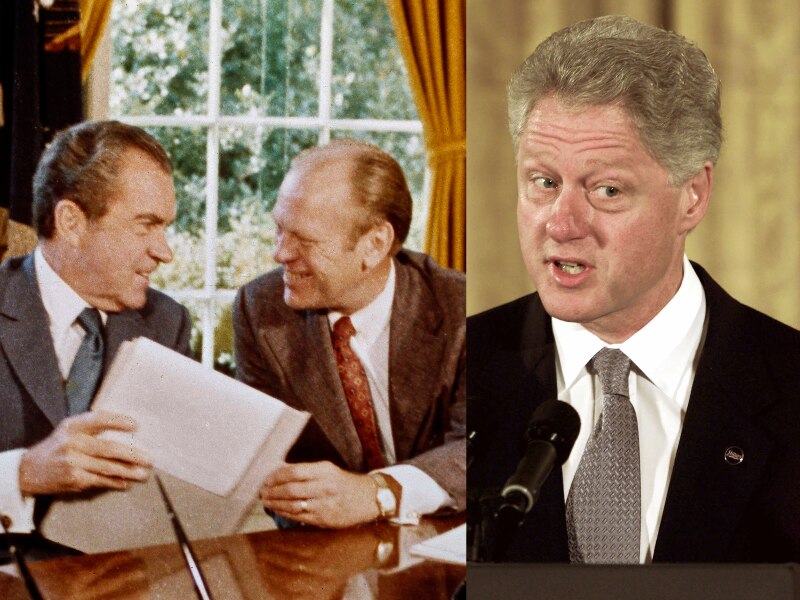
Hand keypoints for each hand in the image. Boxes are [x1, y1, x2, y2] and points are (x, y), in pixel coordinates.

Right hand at [18, 411, 150, 495]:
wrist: (28, 471)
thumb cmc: (57, 447)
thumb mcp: (70, 430)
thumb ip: (93, 427)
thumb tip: (128, 426)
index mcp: (72, 426)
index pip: (98, 419)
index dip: (118, 421)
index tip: (136, 425)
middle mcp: (72, 443)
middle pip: (108, 448)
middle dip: (131, 454)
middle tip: (148, 459)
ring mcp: (72, 462)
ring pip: (107, 467)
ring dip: (128, 471)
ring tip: (143, 474)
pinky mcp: (72, 479)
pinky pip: (99, 480)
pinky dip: (114, 482)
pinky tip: (126, 483)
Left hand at [260, 461, 379, 527]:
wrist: (367, 499)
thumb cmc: (344, 483)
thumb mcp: (328, 470)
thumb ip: (306, 471)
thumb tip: (280, 471)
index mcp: (324, 471)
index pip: (294, 472)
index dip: (276, 476)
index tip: (266, 479)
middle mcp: (324, 487)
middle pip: (291, 489)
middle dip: (272, 491)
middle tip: (263, 492)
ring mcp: (324, 504)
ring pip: (292, 505)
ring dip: (275, 503)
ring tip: (266, 501)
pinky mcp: (323, 519)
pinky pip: (298, 517)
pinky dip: (284, 513)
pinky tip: (277, 510)